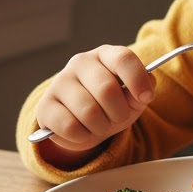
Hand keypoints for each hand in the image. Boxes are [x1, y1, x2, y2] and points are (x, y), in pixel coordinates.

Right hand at [34, 45, 155, 158]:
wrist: (83, 124)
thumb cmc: (112, 106)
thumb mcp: (132, 99)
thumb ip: (141, 92)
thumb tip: (147, 86)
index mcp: (105, 55)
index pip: (123, 58)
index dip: (137, 79)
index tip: (146, 98)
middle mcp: (81, 62)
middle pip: (106, 89)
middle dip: (118, 113)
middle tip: (117, 119)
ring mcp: (60, 82)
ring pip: (88, 111)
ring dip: (101, 127)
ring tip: (100, 125)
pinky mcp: (45, 106)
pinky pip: (70, 127)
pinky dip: (83, 136)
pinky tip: (82, 131)